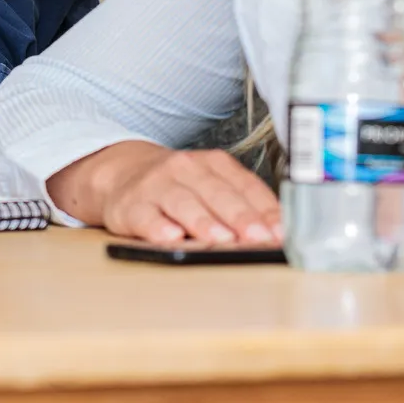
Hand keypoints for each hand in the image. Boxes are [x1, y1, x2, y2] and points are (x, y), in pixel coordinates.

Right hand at [54, 142, 280, 246]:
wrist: (123, 173)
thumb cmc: (177, 185)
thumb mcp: (212, 184)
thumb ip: (243, 204)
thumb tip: (277, 233)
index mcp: (213, 164)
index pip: (245, 185)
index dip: (265, 210)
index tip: (280, 232)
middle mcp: (186, 169)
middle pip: (217, 193)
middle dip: (240, 217)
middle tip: (258, 237)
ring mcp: (157, 186)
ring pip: (183, 203)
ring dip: (204, 222)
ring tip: (221, 238)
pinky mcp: (132, 206)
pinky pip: (147, 217)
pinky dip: (159, 227)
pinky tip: (171, 237)